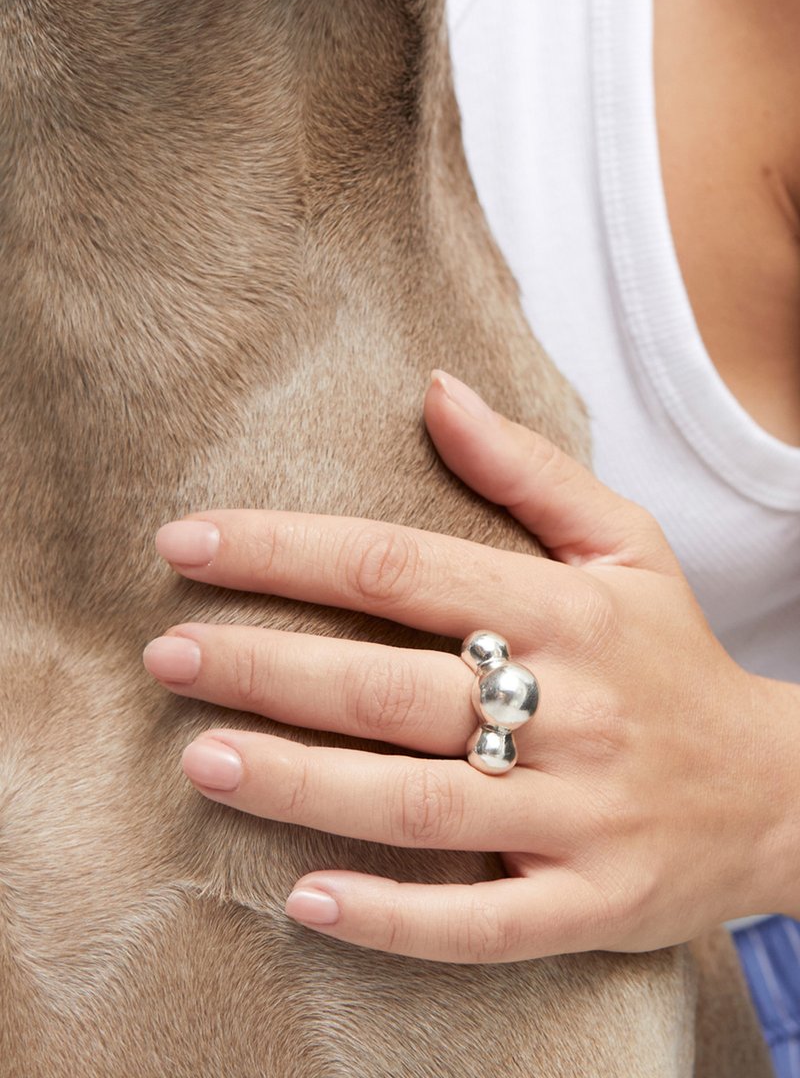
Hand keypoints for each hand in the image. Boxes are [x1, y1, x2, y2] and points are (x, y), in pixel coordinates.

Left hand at [143, 371, 795, 962]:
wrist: (777, 790)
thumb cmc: (675, 655)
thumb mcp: (625, 544)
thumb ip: (527, 469)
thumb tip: (435, 388)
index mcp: (566, 610)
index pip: (398, 566)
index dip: (284, 552)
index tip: (189, 543)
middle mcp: (570, 707)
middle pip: (389, 686)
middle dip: (266, 667)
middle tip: (167, 655)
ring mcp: (580, 813)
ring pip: (418, 802)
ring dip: (300, 785)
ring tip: (201, 758)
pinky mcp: (590, 901)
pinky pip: (481, 921)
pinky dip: (393, 916)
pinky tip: (305, 900)